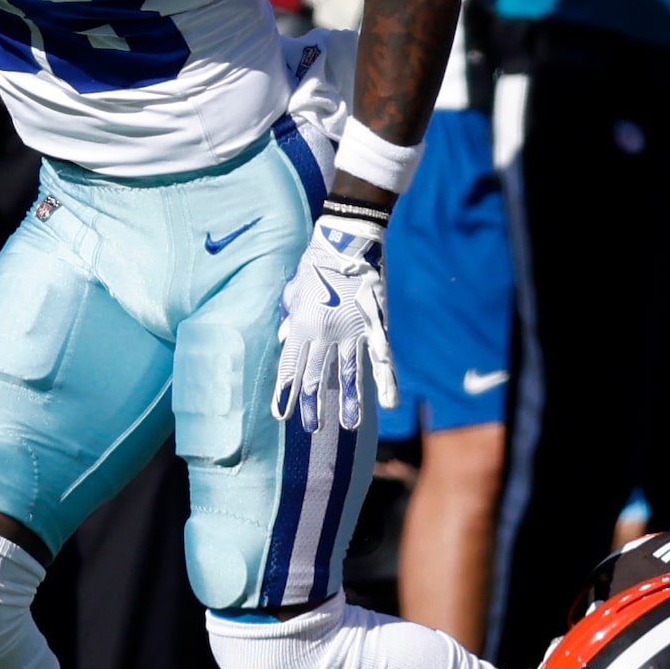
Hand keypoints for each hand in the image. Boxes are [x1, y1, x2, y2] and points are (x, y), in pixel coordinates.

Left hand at [270, 214, 397, 429]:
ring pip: (347, 374)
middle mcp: (323, 333)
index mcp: (301, 324)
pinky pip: (380, 358)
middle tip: (311, 427)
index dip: (286, 391)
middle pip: (315, 376)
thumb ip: (290, 315)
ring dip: (347, 402)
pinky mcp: (373, 325)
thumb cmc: (317, 261)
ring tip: (347, 426)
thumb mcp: (295, 288)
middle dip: (312, 405)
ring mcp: (350, 331)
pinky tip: (388, 403)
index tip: (281, 414)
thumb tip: (282, 336)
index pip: (290, 366)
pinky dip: (385, 381)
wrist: (347, 240)